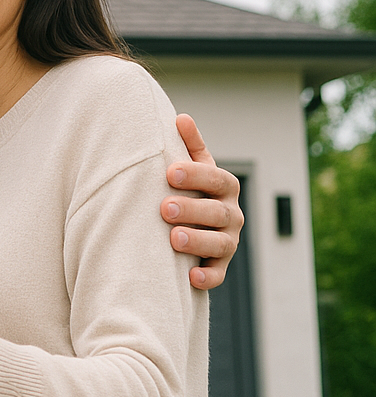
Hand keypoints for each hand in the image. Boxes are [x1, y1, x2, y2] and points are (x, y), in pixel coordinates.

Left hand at [160, 114, 242, 289]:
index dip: (196, 175)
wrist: (192, 223)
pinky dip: (208, 277)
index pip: (216, 179)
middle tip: (165, 208)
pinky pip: (218, 274)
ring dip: (198, 242)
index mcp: (224, 187)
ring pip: (220, 244)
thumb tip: (181, 118)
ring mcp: (228, 241)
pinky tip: (191, 278)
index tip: (170, 172)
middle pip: (217, 212)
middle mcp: (231, 214)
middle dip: (192, 210)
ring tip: (174, 239)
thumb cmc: (187, 188)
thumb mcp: (191, 166)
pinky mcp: (219, 266)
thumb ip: (188, 145)